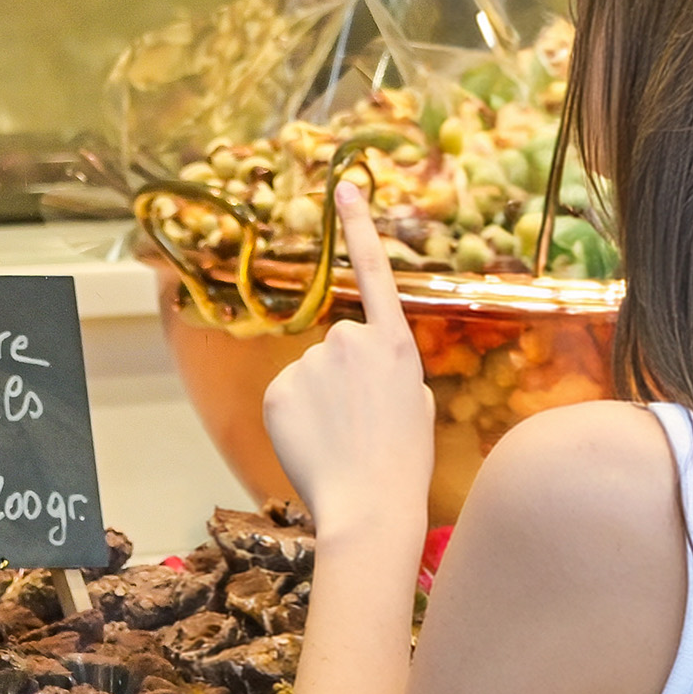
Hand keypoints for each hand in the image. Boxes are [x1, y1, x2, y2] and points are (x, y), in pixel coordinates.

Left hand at [261, 182, 435, 547]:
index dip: (359, 228)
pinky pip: (286, 396)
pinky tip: (314, 442)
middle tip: (363, 423)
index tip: (343, 187)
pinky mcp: (278, 389)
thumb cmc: (401, 462)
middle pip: (338, 347)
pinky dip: (295, 417)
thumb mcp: (414, 403)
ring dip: (321, 400)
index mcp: (394, 343)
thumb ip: (389, 368)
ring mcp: (310, 364)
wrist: (370, 506)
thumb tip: (362, 365)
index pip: (375, 273)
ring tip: (340, 438)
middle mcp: (349, 340)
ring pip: (311, 373)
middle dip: (345, 378)